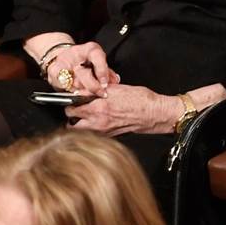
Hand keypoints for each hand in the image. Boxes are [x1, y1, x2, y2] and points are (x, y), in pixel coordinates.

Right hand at [47, 41, 120, 97]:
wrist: (64, 56)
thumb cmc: (85, 60)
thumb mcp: (98, 62)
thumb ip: (107, 72)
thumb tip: (114, 81)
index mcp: (90, 49)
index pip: (97, 56)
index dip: (102, 71)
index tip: (105, 83)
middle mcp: (76, 54)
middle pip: (85, 73)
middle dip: (94, 87)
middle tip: (100, 93)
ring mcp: (63, 62)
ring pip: (75, 83)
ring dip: (84, 92)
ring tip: (90, 96)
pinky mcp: (53, 71)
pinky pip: (63, 86)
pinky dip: (71, 92)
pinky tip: (76, 94)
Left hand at [64, 84, 178, 135]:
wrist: (155, 113)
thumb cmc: (141, 100)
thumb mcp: (117, 88)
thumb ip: (97, 90)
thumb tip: (83, 91)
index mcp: (99, 108)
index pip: (71, 109)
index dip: (70, 103)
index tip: (72, 100)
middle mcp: (99, 123)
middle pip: (71, 125)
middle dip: (72, 117)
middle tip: (76, 109)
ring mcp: (104, 132)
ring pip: (81, 131)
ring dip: (80, 124)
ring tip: (86, 115)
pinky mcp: (110, 136)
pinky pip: (94, 134)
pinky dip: (92, 128)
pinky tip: (99, 120)